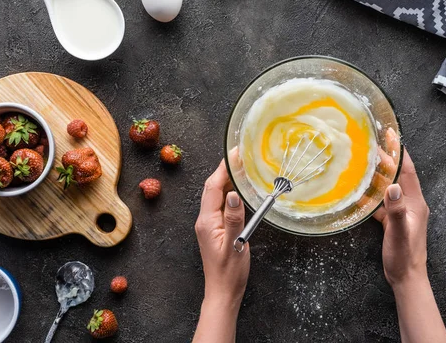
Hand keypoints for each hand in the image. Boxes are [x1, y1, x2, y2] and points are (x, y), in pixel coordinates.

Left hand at [195, 160, 249, 303]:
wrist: (223, 291)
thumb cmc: (229, 272)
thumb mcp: (235, 245)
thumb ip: (233, 218)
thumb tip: (232, 194)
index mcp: (207, 221)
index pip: (213, 187)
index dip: (223, 168)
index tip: (234, 153)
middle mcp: (205, 220)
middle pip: (212, 187)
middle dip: (224, 169)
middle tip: (239, 155)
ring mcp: (209, 224)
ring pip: (216, 194)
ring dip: (227, 179)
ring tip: (240, 167)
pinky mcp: (215, 229)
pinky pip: (220, 204)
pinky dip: (229, 192)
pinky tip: (239, 190)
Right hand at [373, 149, 428, 287]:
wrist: (406, 277)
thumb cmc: (404, 256)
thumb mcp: (398, 232)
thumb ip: (396, 210)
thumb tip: (393, 186)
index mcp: (415, 202)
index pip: (407, 171)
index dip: (399, 152)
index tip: (391, 135)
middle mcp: (411, 203)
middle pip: (399, 175)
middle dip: (388, 158)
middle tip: (374, 143)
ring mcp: (403, 211)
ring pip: (390, 186)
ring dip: (380, 174)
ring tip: (366, 161)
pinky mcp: (394, 220)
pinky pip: (384, 201)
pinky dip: (374, 193)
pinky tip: (361, 191)